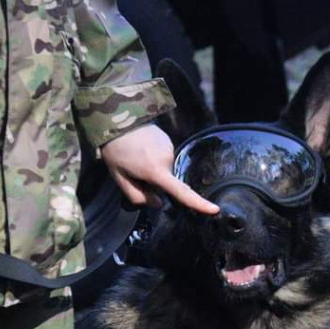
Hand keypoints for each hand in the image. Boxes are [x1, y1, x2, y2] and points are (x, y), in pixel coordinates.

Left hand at [101, 124, 218, 214]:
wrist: (117, 119)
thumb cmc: (115, 151)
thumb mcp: (119, 178)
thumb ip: (137, 196)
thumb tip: (157, 203)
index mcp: (156, 171)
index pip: (181, 192)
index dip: (198, 203)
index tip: (214, 209)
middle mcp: (167, 159)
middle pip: (166, 182)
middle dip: (153, 182)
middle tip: (133, 170)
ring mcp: (170, 148)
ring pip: (165, 170)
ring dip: (153, 168)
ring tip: (136, 157)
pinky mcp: (168, 141)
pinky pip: (164, 158)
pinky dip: (154, 158)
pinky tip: (142, 149)